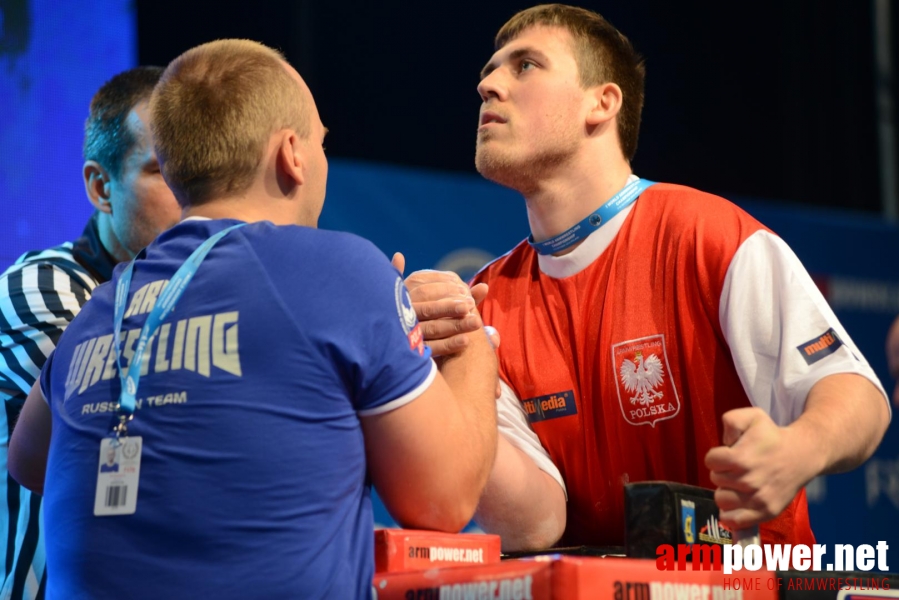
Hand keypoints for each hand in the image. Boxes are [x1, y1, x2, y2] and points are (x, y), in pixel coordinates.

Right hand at [391, 252, 486, 355]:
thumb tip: (485, 287)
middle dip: (451, 307)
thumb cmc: (434, 316)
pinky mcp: (413, 353)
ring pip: (431, 329)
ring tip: (477, 323)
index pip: (424, 288)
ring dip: (455, 325)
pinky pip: (432, 349)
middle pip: (428, 308)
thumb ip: (463, 296)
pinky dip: (449, 345)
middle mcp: (403, 314)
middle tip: (471, 305)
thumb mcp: (444, 302)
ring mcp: (407, 335)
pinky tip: (466, 341)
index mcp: (407, 293)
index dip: (446, 289)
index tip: (465, 291)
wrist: (413, 348)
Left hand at [704, 407, 821, 530]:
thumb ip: (731, 420)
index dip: (717, 456)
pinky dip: (731, 515)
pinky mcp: (766, 512)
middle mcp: (748, 481)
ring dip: (726, 491)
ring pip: (721, 500)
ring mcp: (758, 499)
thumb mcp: (752, 416)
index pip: (710, 461)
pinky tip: (737, 504)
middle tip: (737, 468)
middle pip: (716, 480)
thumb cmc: (772, 436)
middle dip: (723, 472)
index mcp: (741, 458)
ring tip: (738, 484)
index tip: (728, 454)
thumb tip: (725, 441)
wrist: (802, 455)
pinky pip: (735, 521)